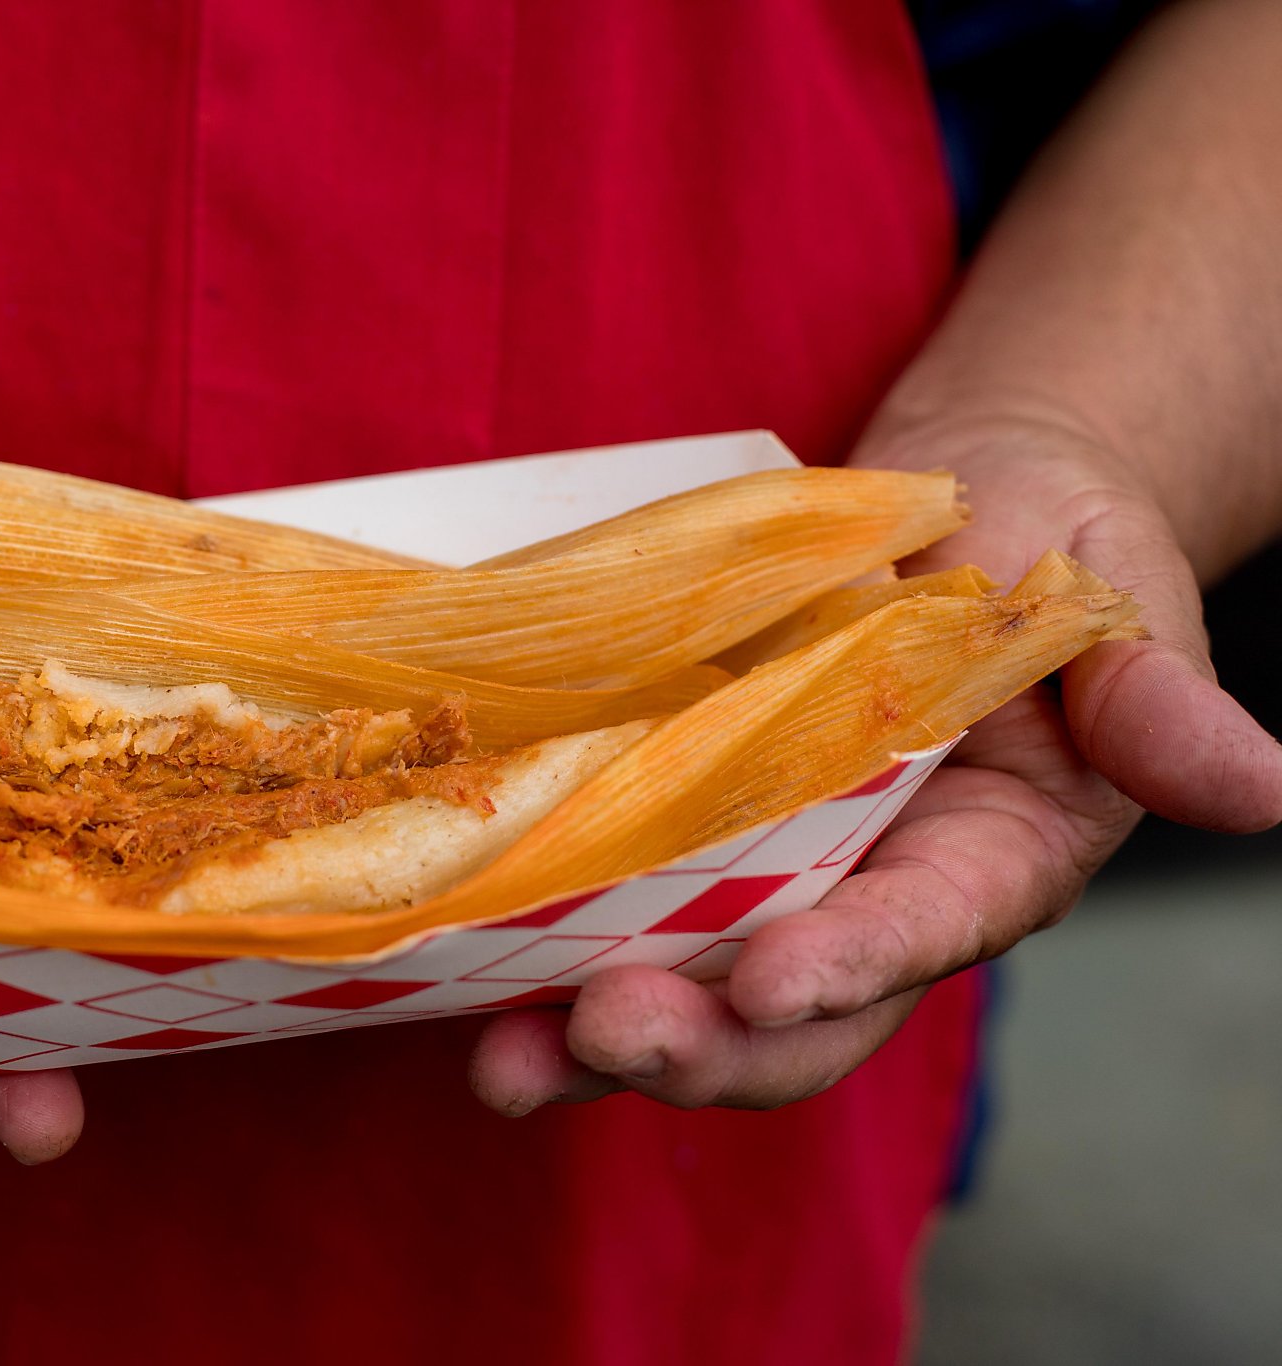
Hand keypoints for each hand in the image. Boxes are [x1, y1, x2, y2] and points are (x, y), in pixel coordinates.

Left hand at [470, 415, 1281, 1113]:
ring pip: (688, 998)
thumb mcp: (1112, 598)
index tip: (779, 983)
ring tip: (501, 1066)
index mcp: (992, 861)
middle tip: (602, 1038)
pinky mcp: (683, 846)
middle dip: (702, 1045)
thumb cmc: (1044, 541)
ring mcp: (767, 884)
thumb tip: (1267, 788)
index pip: (926, 934)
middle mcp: (871, 901)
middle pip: (791, 1017)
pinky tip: (459, 982)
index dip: (856, 964)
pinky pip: (614, 921)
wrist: (941, 509)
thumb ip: (1156, 699)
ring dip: (590, 1041)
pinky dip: (540, 960)